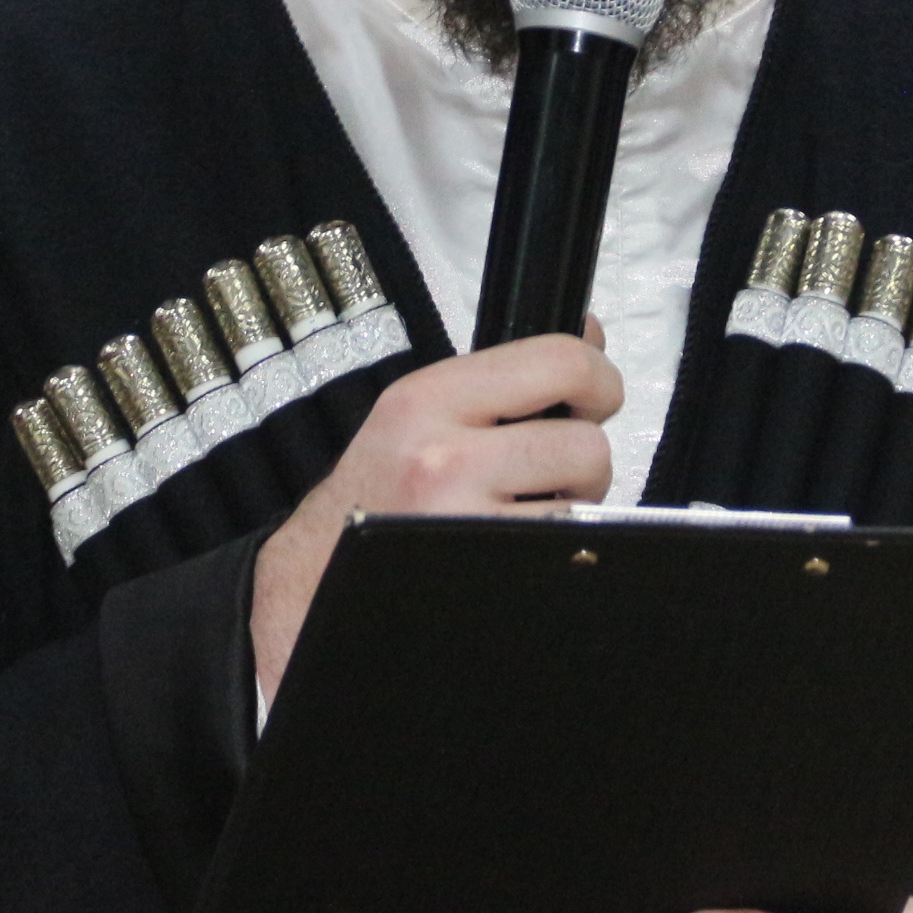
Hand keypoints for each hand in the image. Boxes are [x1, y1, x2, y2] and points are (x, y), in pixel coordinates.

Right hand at [251, 323, 619, 697]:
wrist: (312, 578)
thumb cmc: (376, 492)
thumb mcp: (424, 413)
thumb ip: (507, 376)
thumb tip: (590, 335)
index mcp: (428, 398)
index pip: (559, 361)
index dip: (599, 381)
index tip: (595, 400)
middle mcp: (442, 458)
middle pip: (586, 445)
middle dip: (584, 463)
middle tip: (552, 474)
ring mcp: (459, 524)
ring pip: (581, 509)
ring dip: (569, 514)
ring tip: (523, 514)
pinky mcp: (478, 577)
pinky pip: (557, 557)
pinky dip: (551, 555)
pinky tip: (513, 550)